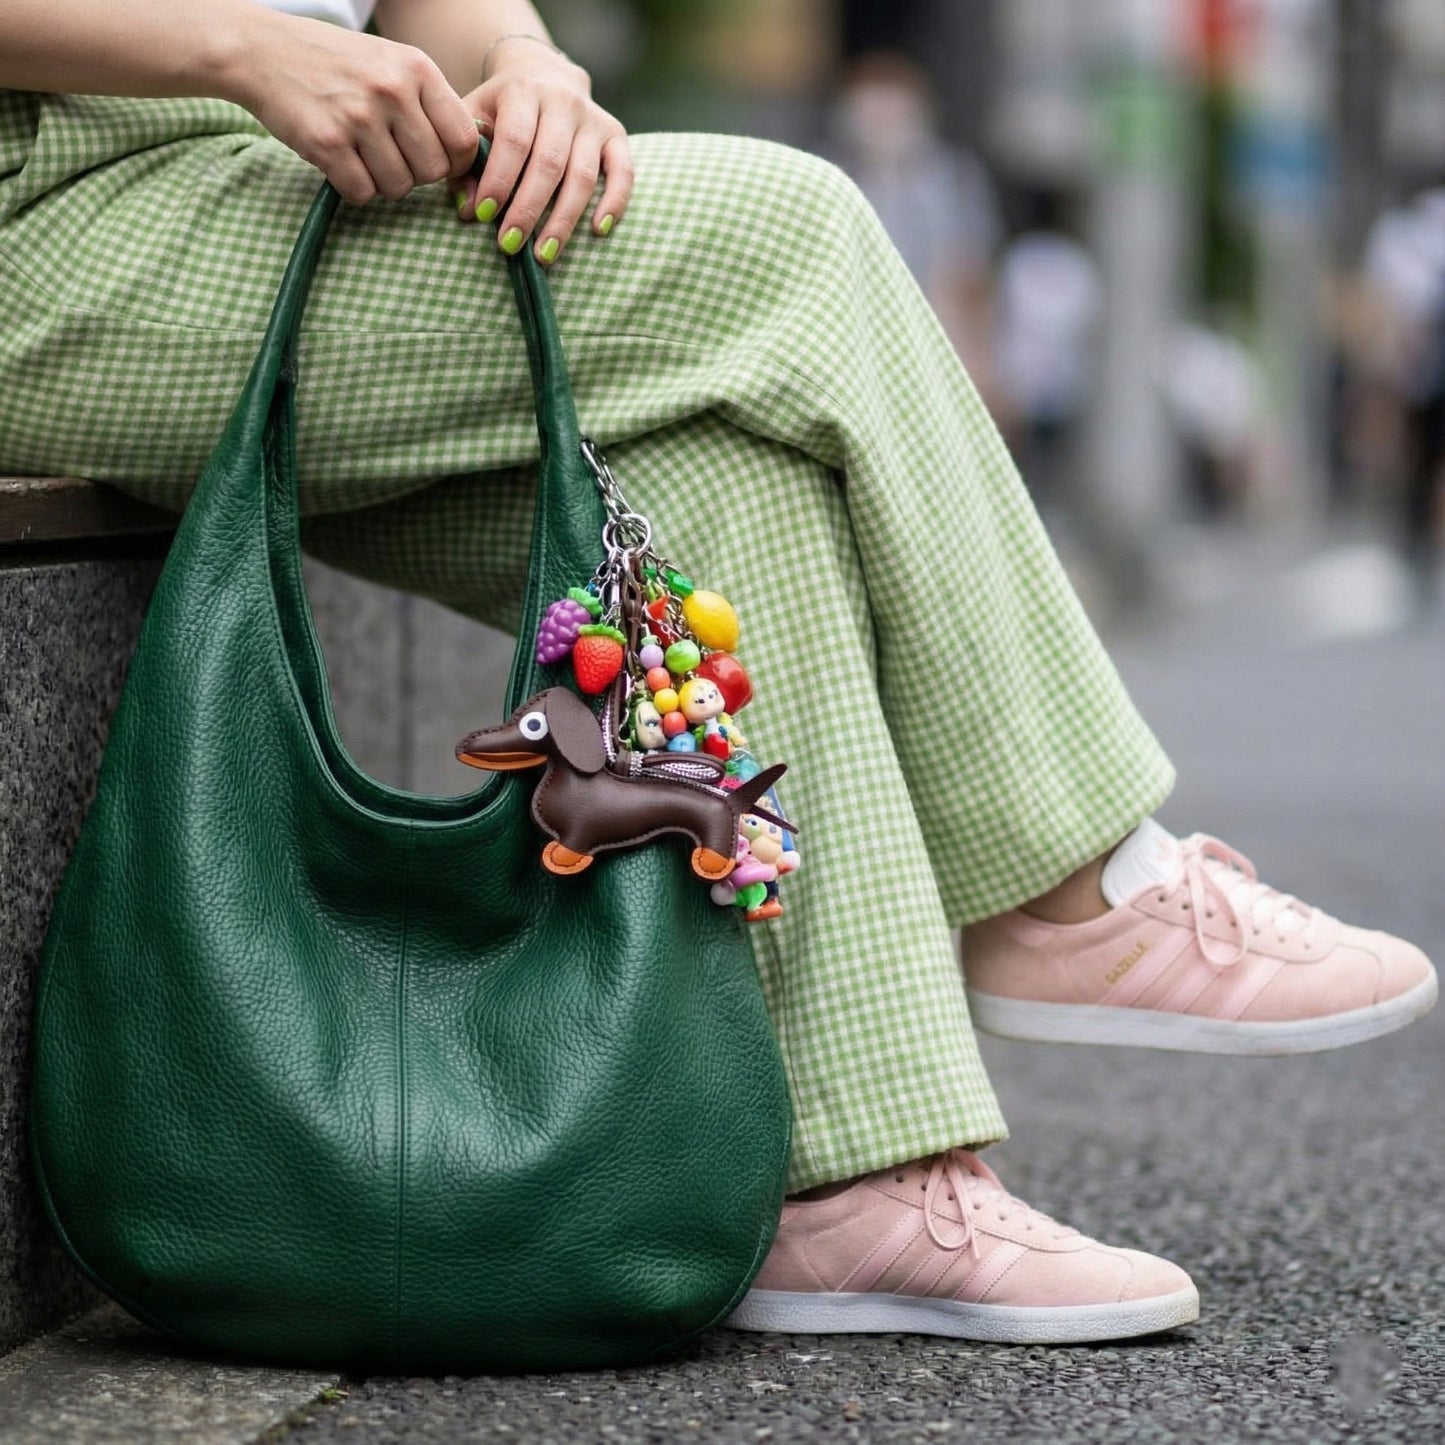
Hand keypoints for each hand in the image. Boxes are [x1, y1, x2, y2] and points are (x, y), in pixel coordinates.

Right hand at [240, 16, 478, 204]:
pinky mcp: (327, 143)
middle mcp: (392, 90)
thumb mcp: (390, 63)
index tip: (439, 163)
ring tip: (363, 155)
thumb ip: (428, 102)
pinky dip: (355, 188)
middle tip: (392, 157)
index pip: (463, 139)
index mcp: (416, 68)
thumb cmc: (335, 64)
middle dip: (416, 174)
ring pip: (399, 187)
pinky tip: (341, 163)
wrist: (261, 50)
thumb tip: (468, 154)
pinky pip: (363, 193)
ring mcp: (359, 117)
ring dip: (383, 182)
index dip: (456, 163)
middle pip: (433, 170)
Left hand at [451, 41, 631, 264]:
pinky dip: (615, 202)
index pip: (514, 140)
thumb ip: (466, 163)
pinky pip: (623, 172)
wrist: (545, 75)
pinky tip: (597, 231)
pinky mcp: (616, 135)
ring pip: (582, 175)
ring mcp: (593, 119)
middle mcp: (563, 102)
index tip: (484, 216)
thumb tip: (468, 210)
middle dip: (528, 208)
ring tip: (544, 255)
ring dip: (563, 220)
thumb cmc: (503, 110)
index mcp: (524, 91)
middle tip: (509, 245)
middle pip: (549, 162)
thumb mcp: (475, 120)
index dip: (500, 180)